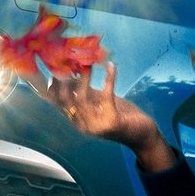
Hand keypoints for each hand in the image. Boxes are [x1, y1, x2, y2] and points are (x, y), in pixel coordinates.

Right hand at [41, 63, 175, 170]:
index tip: (50, 68)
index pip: (58, 103)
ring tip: (87, 61)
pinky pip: (106, 95)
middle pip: (65, 100)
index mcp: (78, 121)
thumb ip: (87, 92)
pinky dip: (109, 78)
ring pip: (82, 98)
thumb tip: (70, 74)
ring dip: (84, 77)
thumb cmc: (122, 116)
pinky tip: (112, 66)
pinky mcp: (111, 122)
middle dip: (63, 79)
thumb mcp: (101, 103)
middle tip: (67, 61)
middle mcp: (83, 125)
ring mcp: (96, 126)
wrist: (143, 134)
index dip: (52, 85)